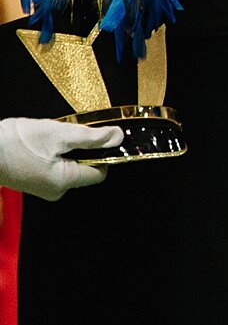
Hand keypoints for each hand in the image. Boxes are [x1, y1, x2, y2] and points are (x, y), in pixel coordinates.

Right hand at [0, 118, 116, 201]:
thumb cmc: (13, 142)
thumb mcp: (58, 133)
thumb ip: (91, 137)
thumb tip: (117, 137)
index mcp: (64, 182)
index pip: (100, 172)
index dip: (104, 153)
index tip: (99, 137)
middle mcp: (54, 191)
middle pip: (84, 169)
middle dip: (80, 149)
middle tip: (67, 133)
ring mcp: (41, 188)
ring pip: (67, 167)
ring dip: (65, 150)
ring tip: (48, 138)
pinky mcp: (31, 181)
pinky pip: (52, 167)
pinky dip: (52, 154)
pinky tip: (38, 143)